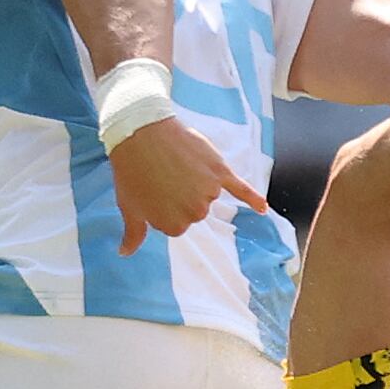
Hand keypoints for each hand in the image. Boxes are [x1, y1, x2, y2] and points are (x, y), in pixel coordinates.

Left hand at [108, 116, 269, 256]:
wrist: (142, 135)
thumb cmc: (133, 172)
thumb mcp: (129, 207)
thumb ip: (133, 233)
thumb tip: (126, 253)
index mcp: (174, 226)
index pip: (176, 223)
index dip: (163, 206)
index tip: (154, 191)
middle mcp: (196, 213)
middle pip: (194, 210)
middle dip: (179, 195)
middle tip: (162, 177)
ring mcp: (210, 192)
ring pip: (207, 194)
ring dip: (195, 182)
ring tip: (174, 166)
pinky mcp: (220, 172)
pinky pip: (241, 189)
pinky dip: (253, 198)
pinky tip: (264, 209)